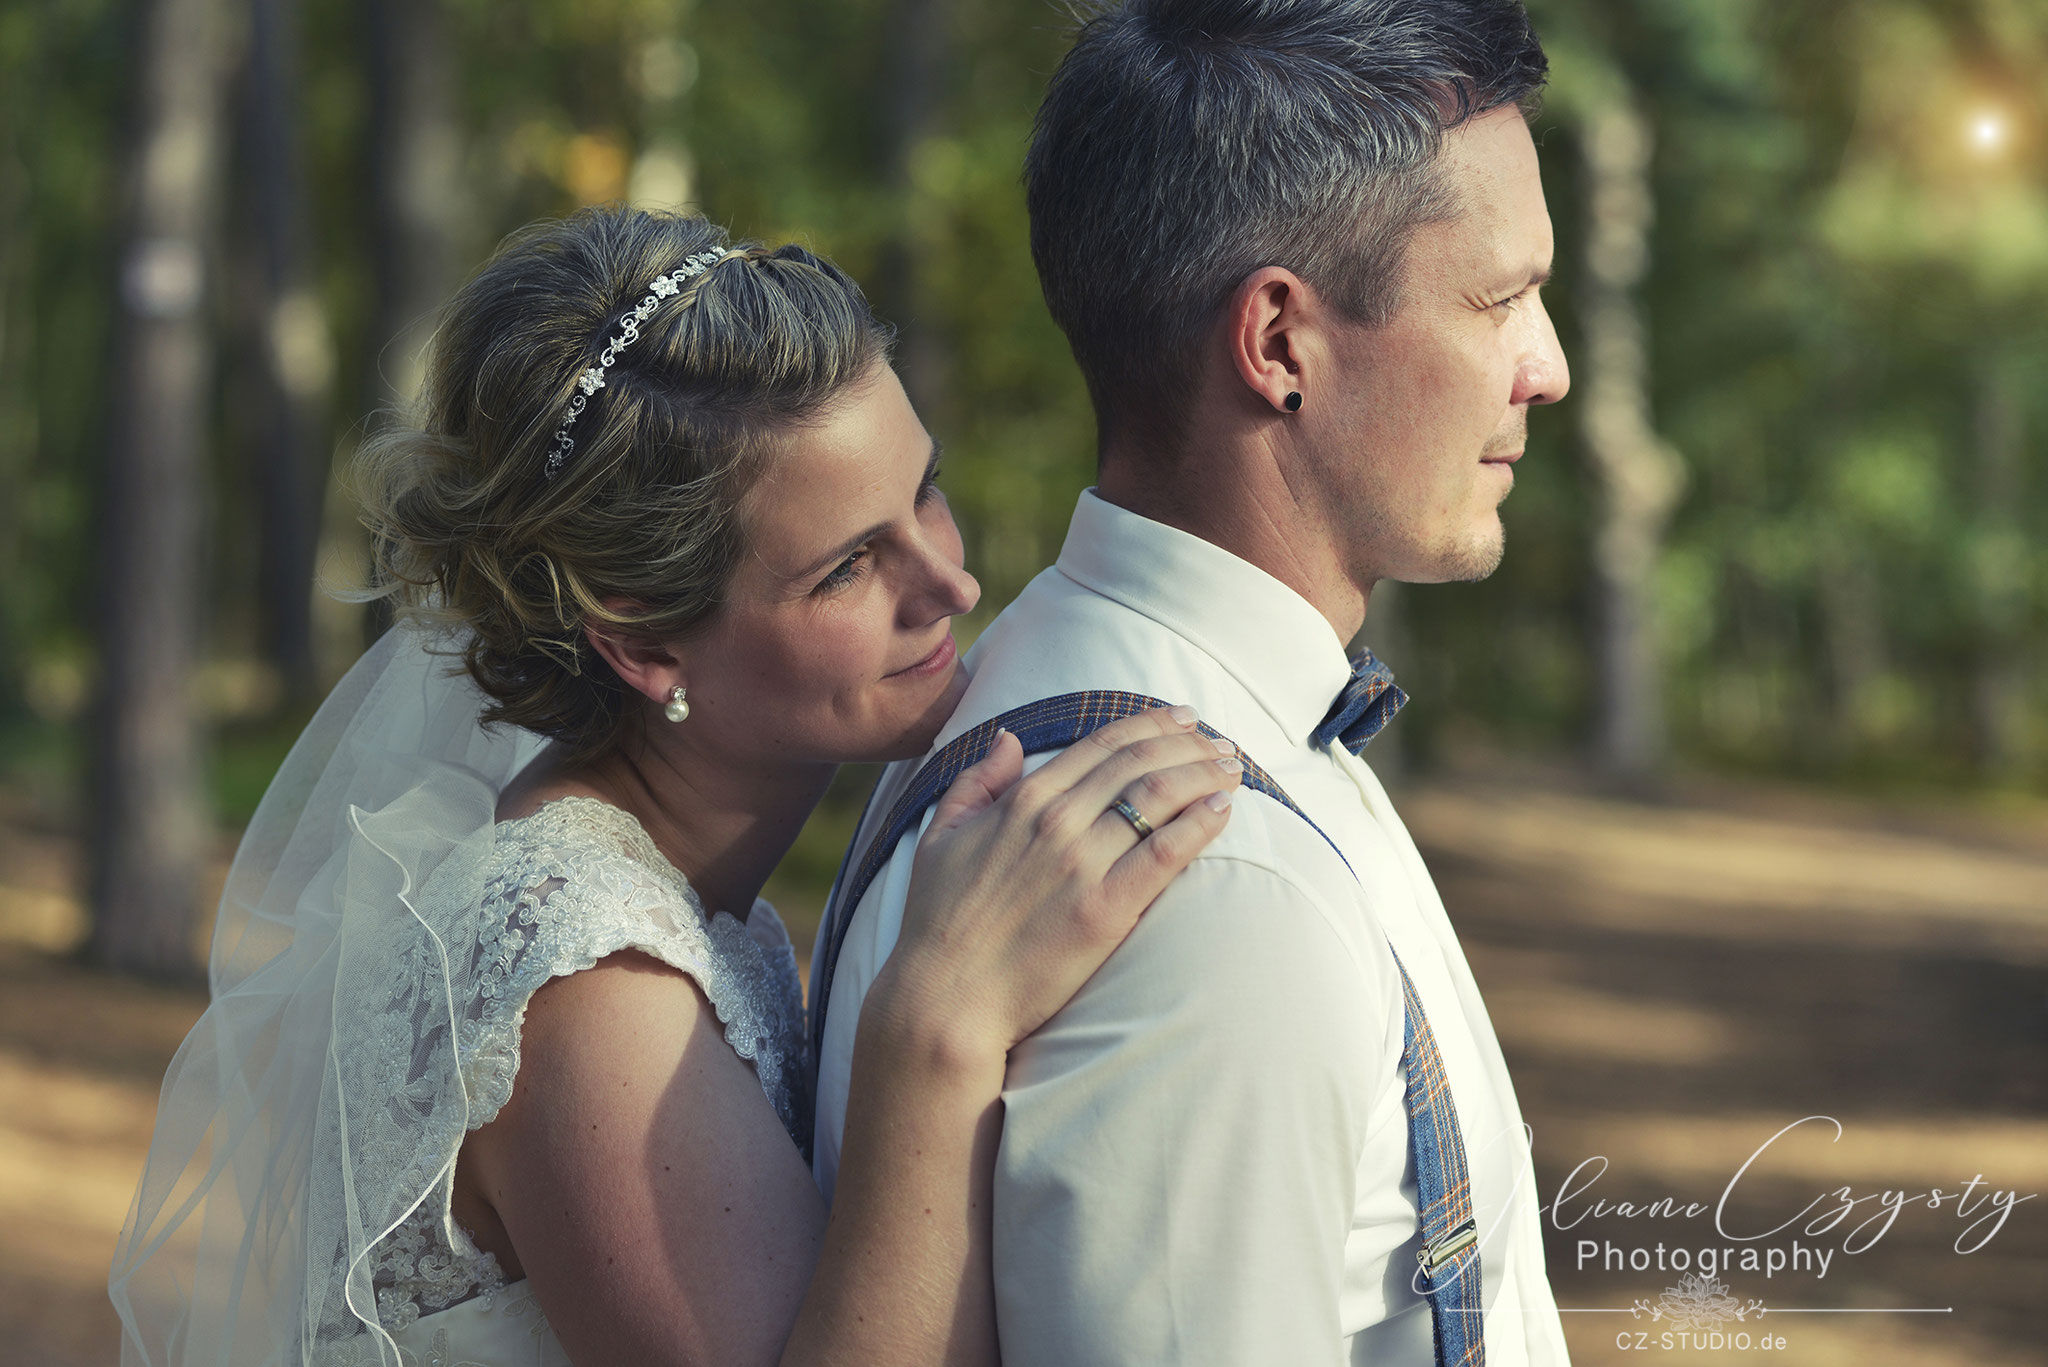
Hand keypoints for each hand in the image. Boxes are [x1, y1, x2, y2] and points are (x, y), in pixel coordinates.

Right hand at [879, 706, 1241, 1058]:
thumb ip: (978, 782)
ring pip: (1159, 797)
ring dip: (1204, 774)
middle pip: (1140, 762)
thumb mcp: (941, 835)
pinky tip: (1223, 809)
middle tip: (1222, 741)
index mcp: (1023, 799)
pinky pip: (1165, 853)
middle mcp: (1056, 821)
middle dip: (1189, 743)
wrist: (946, 996)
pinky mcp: (1105, 910)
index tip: (1184, 719)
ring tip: (1233, 769)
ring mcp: (1082, 864)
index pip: (1103, 743)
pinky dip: (1200, 824)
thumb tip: (1009, 739)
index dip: (1151, 724)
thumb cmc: (939, 921)